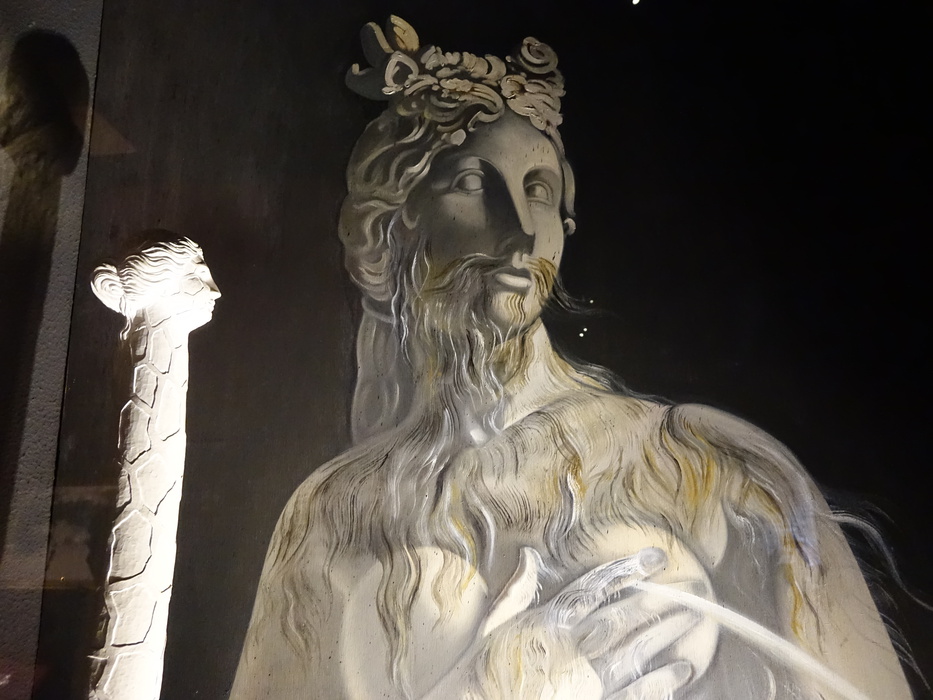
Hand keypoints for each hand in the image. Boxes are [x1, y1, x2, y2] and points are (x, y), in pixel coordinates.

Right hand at [468, 546, 717, 698]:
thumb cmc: (480, 676)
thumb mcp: (492, 629)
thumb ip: (516, 594)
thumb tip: (530, 557)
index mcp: (548, 622)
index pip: (596, 587)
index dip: (629, 570)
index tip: (656, 558)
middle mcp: (571, 647)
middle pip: (625, 616)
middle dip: (661, 600)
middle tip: (693, 587)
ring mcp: (585, 680)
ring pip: (636, 650)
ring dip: (668, 634)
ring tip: (695, 621)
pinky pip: (636, 692)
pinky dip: (662, 681)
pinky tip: (683, 669)